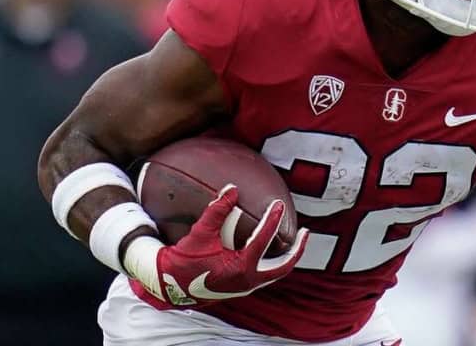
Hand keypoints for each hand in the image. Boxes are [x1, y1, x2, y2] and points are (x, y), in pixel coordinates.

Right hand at [133, 185, 308, 306]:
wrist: (170, 287)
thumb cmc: (183, 260)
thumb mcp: (199, 234)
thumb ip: (217, 211)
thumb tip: (232, 188)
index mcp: (240, 269)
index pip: (263, 240)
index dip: (272, 219)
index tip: (277, 203)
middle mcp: (247, 281)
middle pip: (282, 266)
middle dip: (297, 249)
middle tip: (305, 231)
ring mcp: (245, 287)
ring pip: (274, 273)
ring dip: (286, 257)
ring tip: (294, 240)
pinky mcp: (240, 288)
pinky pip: (263, 274)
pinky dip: (271, 261)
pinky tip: (270, 248)